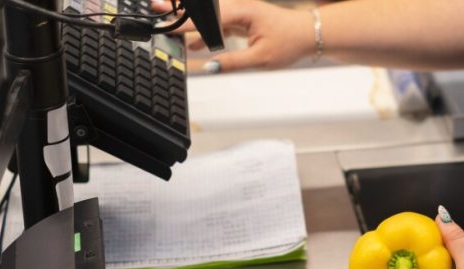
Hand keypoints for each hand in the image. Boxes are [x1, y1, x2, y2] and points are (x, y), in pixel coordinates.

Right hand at [151, 0, 315, 71]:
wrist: (309, 34)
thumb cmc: (289, 43)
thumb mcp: (260, 59)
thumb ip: (231, 62)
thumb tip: (208, 67)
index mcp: (242, 12)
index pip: (206, 17)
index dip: (183, 22)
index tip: (165, 24)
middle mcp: (238, 6)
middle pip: (203, 8)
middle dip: (178, 9)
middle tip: (155, 6)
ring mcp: (239, 10)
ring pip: (208, 14)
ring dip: (189, 20)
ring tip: (167, 25)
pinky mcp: (241, 17)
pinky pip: (217, 21)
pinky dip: (203, 30)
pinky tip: (193, 43)